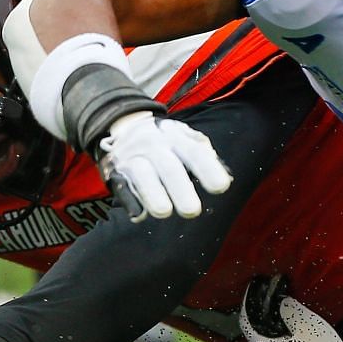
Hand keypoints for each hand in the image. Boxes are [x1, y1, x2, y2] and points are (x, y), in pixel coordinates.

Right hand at [98, 111, 231, 220]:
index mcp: (175, 137)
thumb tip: (226, 177)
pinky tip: (140, 215)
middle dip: (180, 189)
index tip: (221, 187)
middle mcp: (154, 146)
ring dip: (153, 195)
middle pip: (169, 167)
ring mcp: (133, 159)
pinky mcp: (116, 173)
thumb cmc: (163, 139)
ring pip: (142, 175)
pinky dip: (131, 201)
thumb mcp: (183, 136)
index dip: (208, 169)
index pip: (194, 152)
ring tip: (164, 212)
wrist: (123, 127)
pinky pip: (123, 187)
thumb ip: (203, 152)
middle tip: (192, 211)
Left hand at [238, 277, 342, 341]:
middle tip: (274, 300)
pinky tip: (295, 338)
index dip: (249, 303)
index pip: (246, 322)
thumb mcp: (309, 326)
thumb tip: (279, 301)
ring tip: (286, 317)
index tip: (255, 288)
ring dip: (274, 332)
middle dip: (264, 317)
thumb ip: (289, 309)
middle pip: (257, 335)